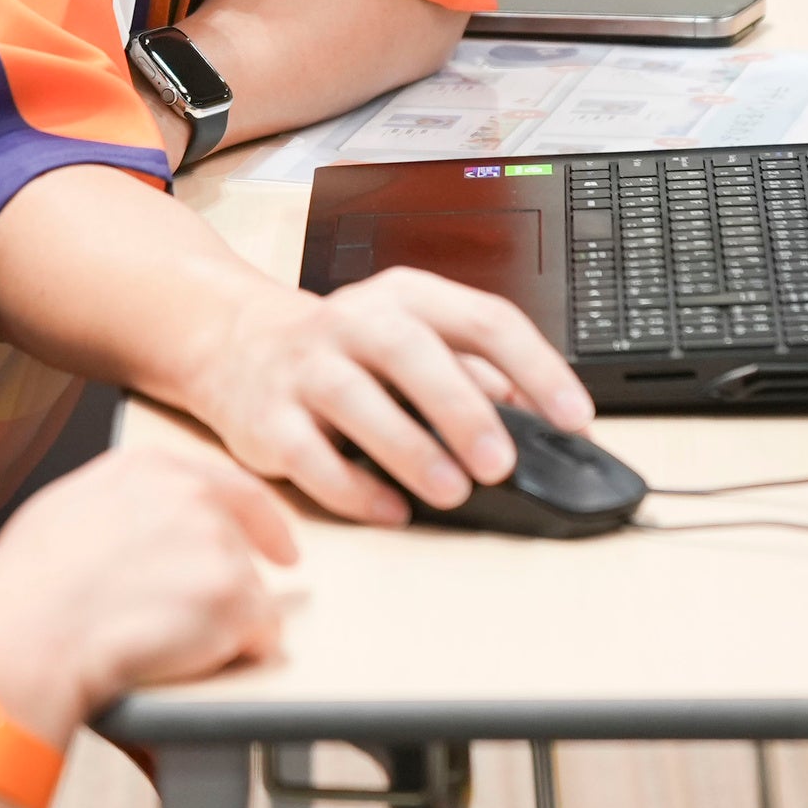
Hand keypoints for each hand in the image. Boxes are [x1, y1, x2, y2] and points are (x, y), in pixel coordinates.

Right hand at [0, 450, 299, 740]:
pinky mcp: (237, 600)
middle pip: (242, 539)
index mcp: (150, 469)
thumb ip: (117, 508)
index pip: (227, 486)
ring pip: (250, 593)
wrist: (29, 638)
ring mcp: (220, 546)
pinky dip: (236, 656)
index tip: (276, 546)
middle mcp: (193, 496)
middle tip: (231, 612)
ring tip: (169, 646)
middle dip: (238, 578)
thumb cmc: (26, 589)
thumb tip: (133, 530)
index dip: (255, 521)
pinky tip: (192, 663)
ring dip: (225, 623)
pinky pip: (260, 636)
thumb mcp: (65, 512)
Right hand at [180, 267, 591, 528]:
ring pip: (356, 401)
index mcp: (406, 297)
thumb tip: (538, 413)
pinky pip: (309, 456)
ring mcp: (305, 367)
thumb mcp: (413, 337)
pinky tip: (390, 510)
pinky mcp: (267, 418)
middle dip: (462, 410)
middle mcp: (353, 322)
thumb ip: (474, 370)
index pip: (482, 318)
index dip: (535, 367)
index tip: (573, 416)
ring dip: (409, 449)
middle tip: (501, 463)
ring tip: (452, 492)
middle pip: (412, 352)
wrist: (233, 339)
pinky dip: (352, 488)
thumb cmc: (344, 348)